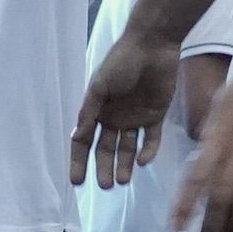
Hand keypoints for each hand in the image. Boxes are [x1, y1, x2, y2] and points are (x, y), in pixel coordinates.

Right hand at [70, 27, 184, 190]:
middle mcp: (114, 117)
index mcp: (97, 110)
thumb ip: (89, 112)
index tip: (77, 181)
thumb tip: (76, 137)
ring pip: (128, 149)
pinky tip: (142, 161)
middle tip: (105, 186)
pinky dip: (147, 151)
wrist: (152, 44)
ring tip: (122, 181)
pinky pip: (151, 139)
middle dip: (104, 168)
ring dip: (124, 165)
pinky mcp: (155, 116)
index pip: (84, 141)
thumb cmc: (121, 61)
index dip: (79, 161)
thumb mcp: (100, 86)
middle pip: (106, 150)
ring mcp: (135, 118)